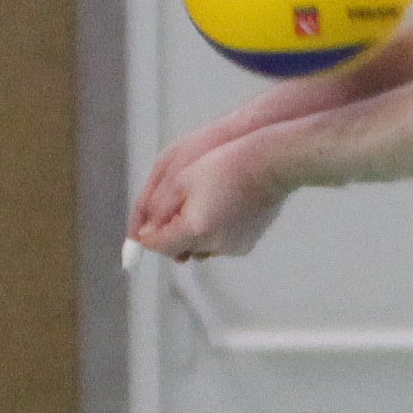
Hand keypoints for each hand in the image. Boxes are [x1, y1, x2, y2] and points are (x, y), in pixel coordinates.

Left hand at [128, 135, 287, 260]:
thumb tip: (143, 235)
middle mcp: (214, 244)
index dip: (147, 237)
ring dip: (192, 233)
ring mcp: (232, 248)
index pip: (160, 245)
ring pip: (198, 247)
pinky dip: (213, 231)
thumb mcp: (182, 181)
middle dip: (171, 234)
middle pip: (178, 250)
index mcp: (196, 228)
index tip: (141, 231)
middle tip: (172, 211)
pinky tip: (220, 207)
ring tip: (201, 203)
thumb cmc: (226, 163)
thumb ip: (158, 210)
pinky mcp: (245, 246)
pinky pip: (218, 243)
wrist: (271, 162)